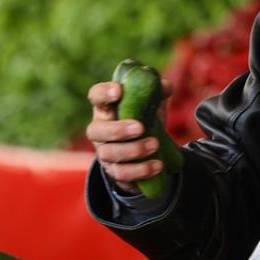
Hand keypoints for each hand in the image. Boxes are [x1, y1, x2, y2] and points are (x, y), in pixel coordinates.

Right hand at [86, 79, 172, 193]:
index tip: (118, 91)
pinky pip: (122, 173)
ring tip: (155, 145)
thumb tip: (164, 86)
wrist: (148, 152)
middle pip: (96, 130)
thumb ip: (158, 92)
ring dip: (133, 150)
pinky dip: (141, 170)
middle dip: (117, 130)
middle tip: (140, 127)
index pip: (96, 96)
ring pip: (109, 153)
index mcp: (106, 109)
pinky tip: (157, 165)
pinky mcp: (114, 171)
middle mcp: (100, 130)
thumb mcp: (152, 104)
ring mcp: (104, 152)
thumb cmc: (144, 120)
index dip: (104, 93)